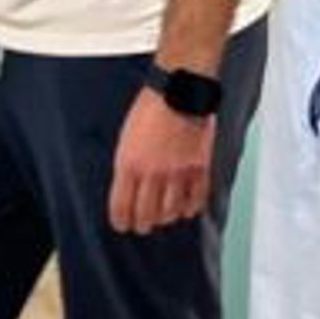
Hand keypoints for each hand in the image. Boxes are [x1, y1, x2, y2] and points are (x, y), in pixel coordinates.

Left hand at [108, 87, 215, 233]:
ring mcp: (177, 174)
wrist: (179, 92)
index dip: (120, 222)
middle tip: (143, 225)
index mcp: (129, 166)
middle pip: (146, 216)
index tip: (122, 225)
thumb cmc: (149, 110)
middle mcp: (152, 174)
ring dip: (165, 217)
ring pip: (170, 213)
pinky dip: (190, 209)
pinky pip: (195, 201)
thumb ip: (127, 168)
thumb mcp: (125, 140)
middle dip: (142, 224)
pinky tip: (185, 208)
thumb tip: (128, 190)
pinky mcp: (199, 170)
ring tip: (164, 216)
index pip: (121, 208)